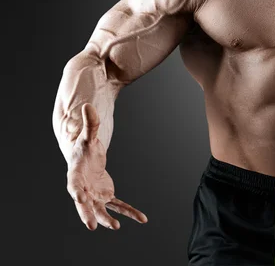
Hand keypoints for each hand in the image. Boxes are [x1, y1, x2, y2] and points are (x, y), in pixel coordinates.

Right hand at [66, 103, 148, 230]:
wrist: (86, 159)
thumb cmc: (84, 148)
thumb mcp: (89, 136)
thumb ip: (90, 123)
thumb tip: (88, 105)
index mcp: (75, 175)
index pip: (74, 185)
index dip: (76, 192)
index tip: (79, 198)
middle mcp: (83, 189)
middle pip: (84, 204)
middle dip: (88, 214)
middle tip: (92, 226)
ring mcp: (94, 195)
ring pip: (100, 209)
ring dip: (107, 218)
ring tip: (115, 227)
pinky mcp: (106, 196)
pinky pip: (119, 205)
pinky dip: (130, 212)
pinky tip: (142, 219)